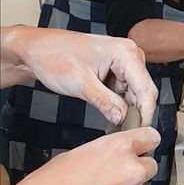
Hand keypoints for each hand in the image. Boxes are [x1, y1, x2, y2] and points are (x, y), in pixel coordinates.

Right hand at [0, 128, 159, 184]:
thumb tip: (116, 158)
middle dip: (135, 172)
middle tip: (113, 181)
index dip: (145, 144)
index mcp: (118, 149)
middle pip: (150, 167)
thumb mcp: (77, 155)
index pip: (151, 138)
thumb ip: (106, 154)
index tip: (143, 148)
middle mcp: (132, 172)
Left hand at [8, 25, 156, 125]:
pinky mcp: (116, 70)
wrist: (36, 49)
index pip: (145, 89)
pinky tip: (112, 118)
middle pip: (143, 92)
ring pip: (135, 94)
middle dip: (136, 113)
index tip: (139, 133)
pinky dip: (120, 106)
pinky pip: (125, 92)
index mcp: (125, 53)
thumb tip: (123, 119)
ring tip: (115, 128)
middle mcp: (129, 55)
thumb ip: (105, 102)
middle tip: (124, 134)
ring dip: (127, 111)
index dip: (145, 114)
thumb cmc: (54, 57)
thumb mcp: (80, 83)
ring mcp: (123, 63)